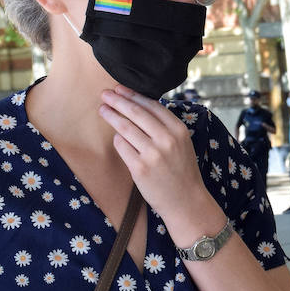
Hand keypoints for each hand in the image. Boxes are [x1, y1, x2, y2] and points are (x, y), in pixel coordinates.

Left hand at [99, 86, 208, 211]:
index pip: (152, 105)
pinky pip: (122, 146)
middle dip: (118, 100)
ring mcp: (152, 153)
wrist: (186, 201)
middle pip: (136, 112)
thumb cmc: (182, 171)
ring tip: (103, 109)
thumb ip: (166, 127)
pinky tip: (117, 138)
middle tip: (105, 94)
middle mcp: (166, 139)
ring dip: (111, 116)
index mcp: (179, 130)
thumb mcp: (182, 144)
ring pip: (125, 127)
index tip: (121, 89)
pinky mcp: (139, 167)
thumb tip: (141, 107)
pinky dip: (118, 140)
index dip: (134, 95)